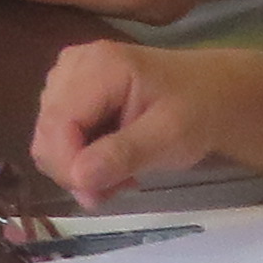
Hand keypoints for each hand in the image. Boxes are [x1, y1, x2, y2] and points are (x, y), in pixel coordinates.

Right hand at [30, 38, 228, 200]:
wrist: (215, 93)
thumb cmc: (198, 111)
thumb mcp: (170, 136)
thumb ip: (123, 155)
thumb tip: (78, 179)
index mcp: (99, 66)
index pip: (58, 123)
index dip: (68, 166)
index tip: (96, 197)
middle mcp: (73, 64)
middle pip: (47, 131)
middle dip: (75, 169)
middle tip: (116, 188)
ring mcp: (68, 74)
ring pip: (48, 136)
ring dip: (78, 165)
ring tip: (120, 172)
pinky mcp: (70, 88)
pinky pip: (57, 132)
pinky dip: (80, 155)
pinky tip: (109, 159)